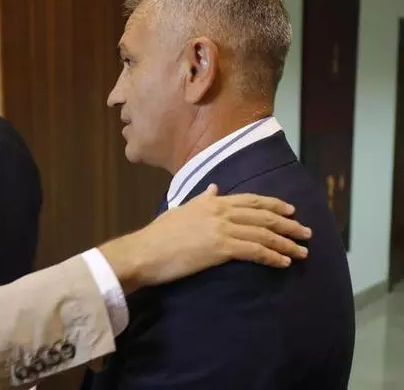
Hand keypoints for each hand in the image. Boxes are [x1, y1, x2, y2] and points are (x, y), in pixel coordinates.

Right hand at [100, 184, 309, 293]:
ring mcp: (221, 228)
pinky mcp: (221, 248)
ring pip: (263, 233)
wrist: (145, 251)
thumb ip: (201, 199)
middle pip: (263, 215)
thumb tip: (214, 188)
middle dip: (288, 224)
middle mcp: (219, 210)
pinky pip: (255, 251)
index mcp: (211, 201)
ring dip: (286, 243)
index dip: (274, 204)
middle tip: (306, 232)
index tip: (291, 211)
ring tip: (302, 251)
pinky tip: (284, 262)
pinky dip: (273, 256)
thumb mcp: (181, 210)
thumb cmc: (158, 234)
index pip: (251, 200)